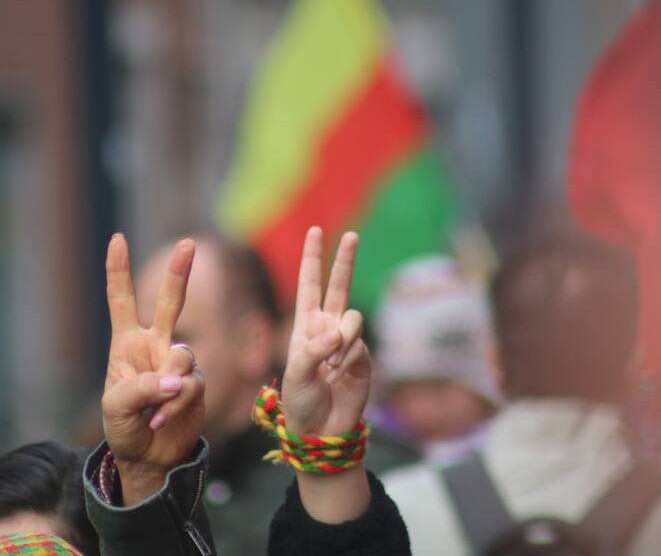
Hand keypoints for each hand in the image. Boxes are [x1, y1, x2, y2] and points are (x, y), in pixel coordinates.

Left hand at [101, 234, 204, 504]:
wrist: (147, 457)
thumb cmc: (124, 426)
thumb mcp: (116, 406)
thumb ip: (141, 388)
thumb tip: (177, 380)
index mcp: (127, 343)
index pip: (123, 300)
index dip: (119, 270)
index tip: (117, 238)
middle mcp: (155, 345)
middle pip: (172, 302)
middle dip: (180, 272)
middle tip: (189, 243)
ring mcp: (178, 364)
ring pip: (183, 355)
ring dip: (169, 384)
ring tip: (156, 409)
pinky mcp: (196, 384)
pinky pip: (190, 386)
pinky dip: (175, 405)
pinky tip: (162, 419)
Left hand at [282, 227, 369, 436]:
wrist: (321, 429)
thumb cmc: (300, 401)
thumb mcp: (296, 373)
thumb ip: (313, 350)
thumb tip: (337, 334)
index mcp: (305, 325)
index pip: (310, 284)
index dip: (312, 258)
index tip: (315, 231)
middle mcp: (327, 327)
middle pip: (338, 286)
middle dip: (344, 261)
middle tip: (351, 235)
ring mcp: (347, 342)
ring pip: (353, 319)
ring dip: (343, 339)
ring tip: (332, 365)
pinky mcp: (364, 358)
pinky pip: (360, 346)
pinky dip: (349, 359)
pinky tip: (339, 376)